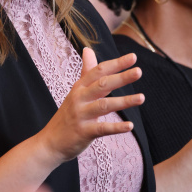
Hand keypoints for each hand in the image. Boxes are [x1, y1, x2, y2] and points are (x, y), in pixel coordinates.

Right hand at [39, 49, 143, 163]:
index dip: (116, 64)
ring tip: (142, 98)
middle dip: (121, 78)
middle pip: (102, 84)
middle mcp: (79, 98)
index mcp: (79, 87)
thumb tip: (88, 49)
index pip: (99, 71)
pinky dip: (116, 127)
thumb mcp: (76, 91)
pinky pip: (102, 128)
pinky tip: (130, 126)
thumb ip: (86, 71)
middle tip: (139, 71)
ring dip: (124, 101)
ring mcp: (81, 115)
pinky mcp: (83, 132)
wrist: (50, 142)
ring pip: (104, 105)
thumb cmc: (68, 115)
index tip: (133, 57)